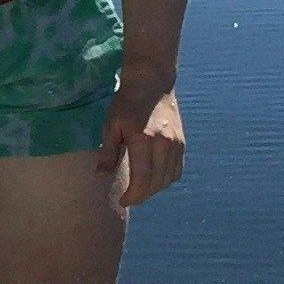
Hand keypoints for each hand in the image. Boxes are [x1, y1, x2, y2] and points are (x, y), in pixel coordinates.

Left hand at [97, 76, 184, 209]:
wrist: (152, 82)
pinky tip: (154, 179)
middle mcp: (163, 145)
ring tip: (140, 189)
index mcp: (143, 141)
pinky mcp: (182, 143)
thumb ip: (108, 152)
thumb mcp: (111, 125)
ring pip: (168, 180)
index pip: (142, 180)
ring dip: (154, 189)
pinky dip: (166, 180)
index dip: (133, 196)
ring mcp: (176, 144)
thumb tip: (101, 175)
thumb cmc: (127, 103)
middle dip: (142, 196)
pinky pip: (177, 171)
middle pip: (155, 184)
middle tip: (129, 198)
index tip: (123, 201)